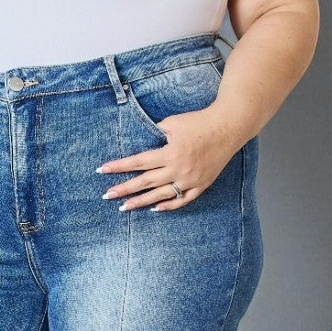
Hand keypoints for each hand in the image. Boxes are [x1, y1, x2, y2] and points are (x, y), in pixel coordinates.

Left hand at [96, 105, 237, 211]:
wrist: (229, 127)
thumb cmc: (198, 121)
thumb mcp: (172, 123)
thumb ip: (154, 133)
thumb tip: (139, 142)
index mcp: (170, 153)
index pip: (138, 162)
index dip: (119, 167)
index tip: (102, 170)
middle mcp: (179, 169)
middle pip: (145, 182)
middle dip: (124, 189)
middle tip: (107, 195)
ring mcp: (191, 179)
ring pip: (161, 195)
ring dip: (141, 202)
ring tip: (125, 207)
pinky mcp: (202, 184)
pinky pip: (183, 200)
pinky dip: (168, 205)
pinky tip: (155, 208)